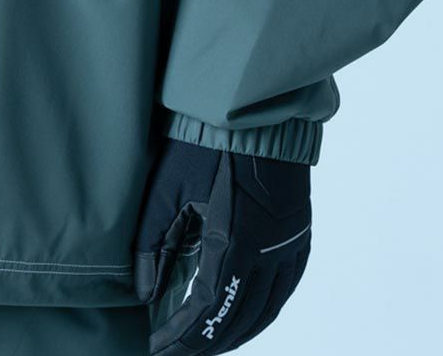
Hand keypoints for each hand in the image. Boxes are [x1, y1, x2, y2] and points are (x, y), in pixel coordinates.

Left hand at [132, 137, 310, 352]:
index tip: (159, 349)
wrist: (253, 110)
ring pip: (266, 309)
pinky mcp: (298, 234)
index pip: (206, 309)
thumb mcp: (167, 190)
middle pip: (238, 318)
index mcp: (232, 242)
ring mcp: (288, 245)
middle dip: (207, 342)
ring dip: (238, 332)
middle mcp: (266, 252)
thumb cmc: (205, 143)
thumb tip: (144, 293)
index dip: (182, 336)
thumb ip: (154, 244)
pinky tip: (248, 316)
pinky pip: (286, 288)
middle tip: (179, 351)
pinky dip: (264, 310)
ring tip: (209, 343)